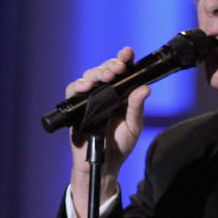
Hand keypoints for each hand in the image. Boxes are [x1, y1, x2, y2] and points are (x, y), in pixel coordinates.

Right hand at [66, 47, 150, 217]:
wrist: (104, 164)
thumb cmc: (120, 145)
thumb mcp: (133, 126)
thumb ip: (137, 108)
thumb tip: (145, 89)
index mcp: (120, 94)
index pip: (121, 72)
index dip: (123, 59)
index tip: (128, 53)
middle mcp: (104, 94)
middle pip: (104, 70)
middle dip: (110, 65)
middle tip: (118, 67)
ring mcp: (89, 99)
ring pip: (88, 77)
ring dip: (96, 73)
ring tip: (105, 76)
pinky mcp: (76, 108)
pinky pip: (73, 92)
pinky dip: (78, 86)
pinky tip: (86, 86)